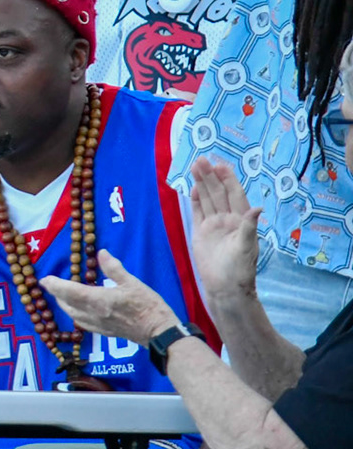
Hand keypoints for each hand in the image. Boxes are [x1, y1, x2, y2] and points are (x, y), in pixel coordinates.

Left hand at [41, 251, 179, 346]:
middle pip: (66, 304)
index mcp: (98, 300)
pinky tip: (78, 310)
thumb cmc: (147, 306)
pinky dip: (75, 314)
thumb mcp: (132, 282)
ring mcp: (98, 325)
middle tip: (52, 284)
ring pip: (72, 315)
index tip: (45, 279)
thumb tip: (101, 253)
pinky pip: (82, 323)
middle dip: (57, 294)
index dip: (54, 286)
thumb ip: (114, 268)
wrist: (159, 332)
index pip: (69, 292)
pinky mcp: (104, 332)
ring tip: (62, 295)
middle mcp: (93, 314)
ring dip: (64, 304)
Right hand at [187, 157, 261, 307]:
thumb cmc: (239, 270)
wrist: (224, 288)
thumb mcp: (246, 247)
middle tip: (202, 160)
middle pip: (218, 193)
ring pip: (207, 199)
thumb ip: (248, 226)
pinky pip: (198, 212)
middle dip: (211, 176)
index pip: (234, 195)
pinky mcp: (200, 232)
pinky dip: (195, 200)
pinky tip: (192, 188)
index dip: (229, 180)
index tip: (221, 165)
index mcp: (240, 221)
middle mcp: (227, 220)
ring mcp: (213, 225)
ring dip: (202, 183)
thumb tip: (257, 207)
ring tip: (195, 166)